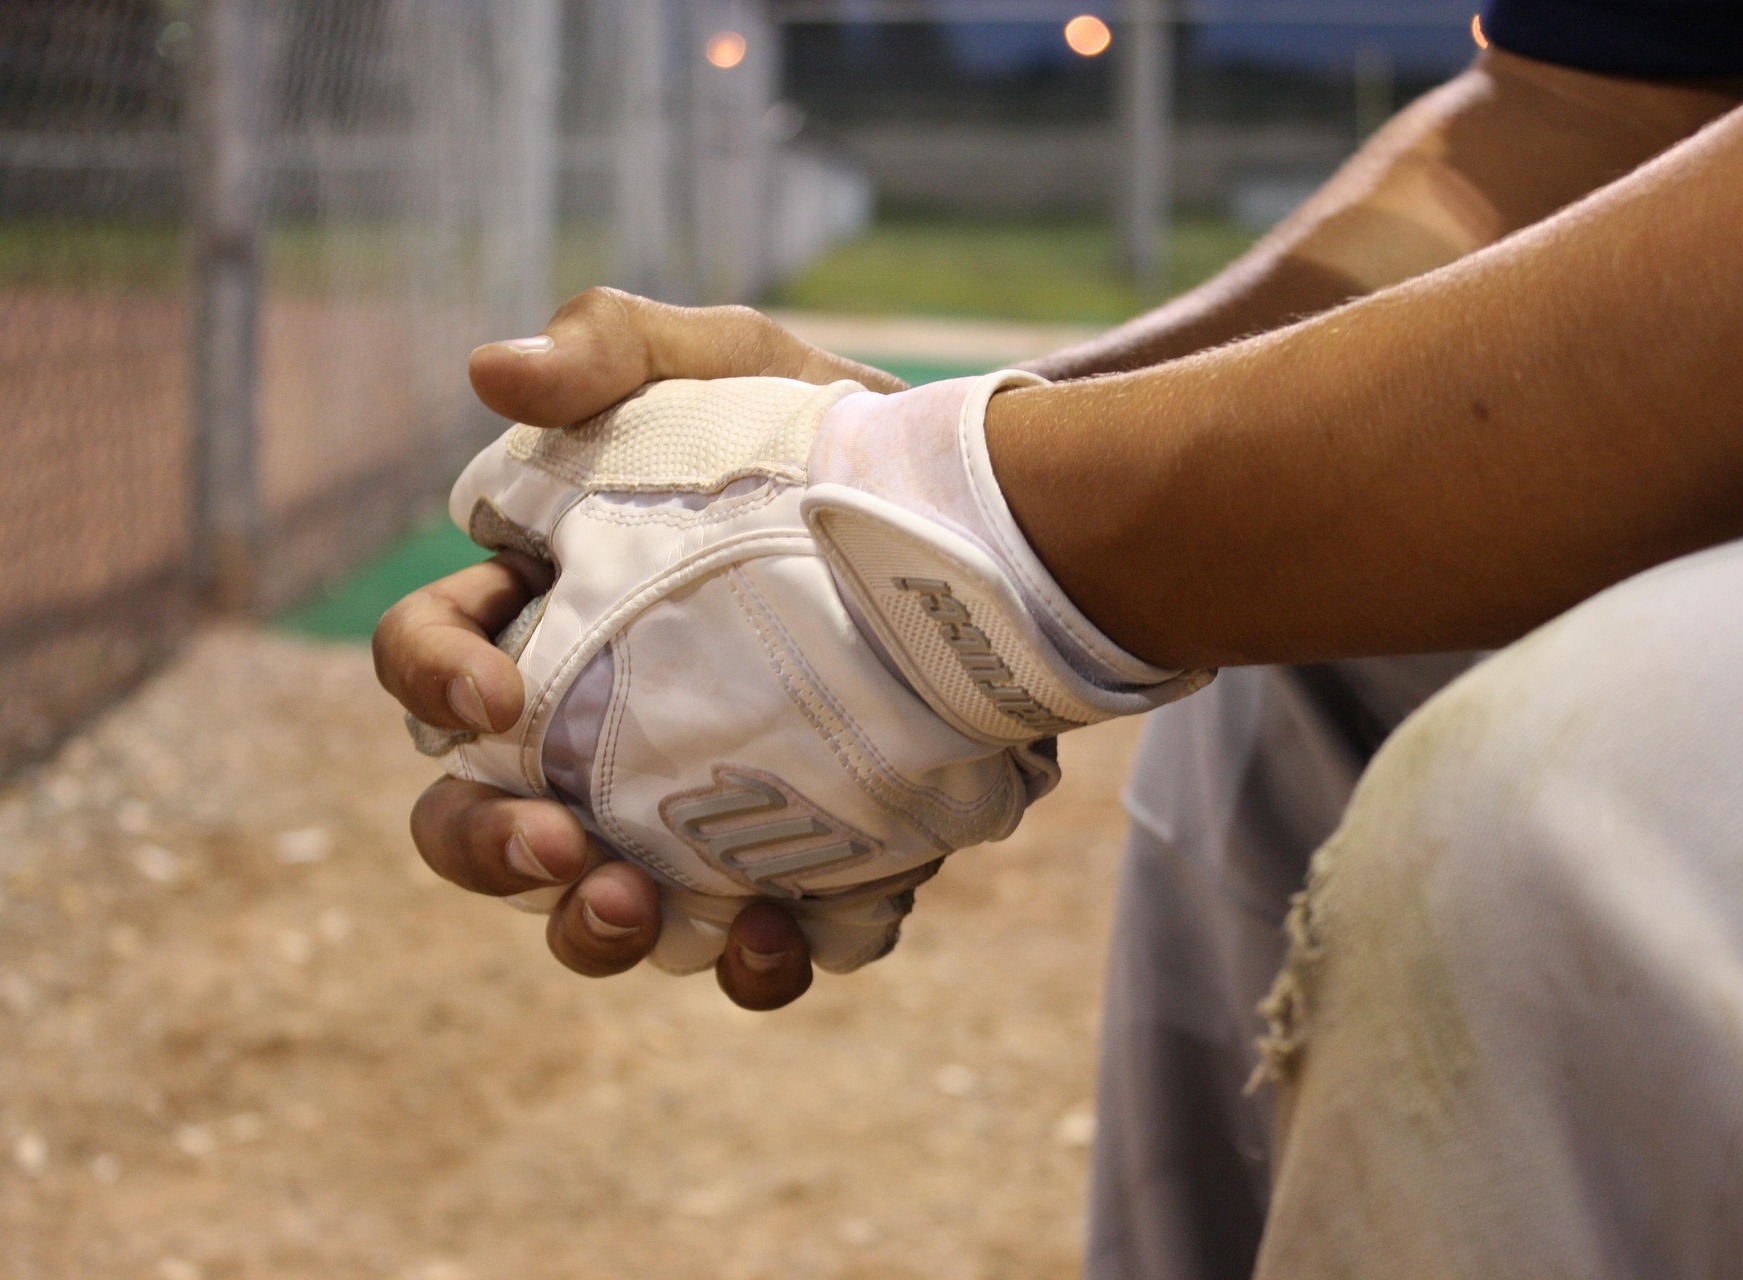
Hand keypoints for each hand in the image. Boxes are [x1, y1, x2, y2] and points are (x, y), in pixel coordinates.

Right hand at [374, 290, 900, 1009]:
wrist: (984, 519)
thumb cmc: (829, 433)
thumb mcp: (733, 364)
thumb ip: (616, 346)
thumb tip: (492, 372)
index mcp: (547, 614)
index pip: (429, 658)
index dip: (431, 681)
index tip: (496, 695)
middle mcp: (599, 728)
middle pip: (478, 819)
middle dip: (490, 851)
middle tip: (557, 848)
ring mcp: (691, 804)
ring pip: (596, 904)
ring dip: (596, 930)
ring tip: (642, 908)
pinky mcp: (794, 853)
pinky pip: (745, 939)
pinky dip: (752, 959)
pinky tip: (782, 933)